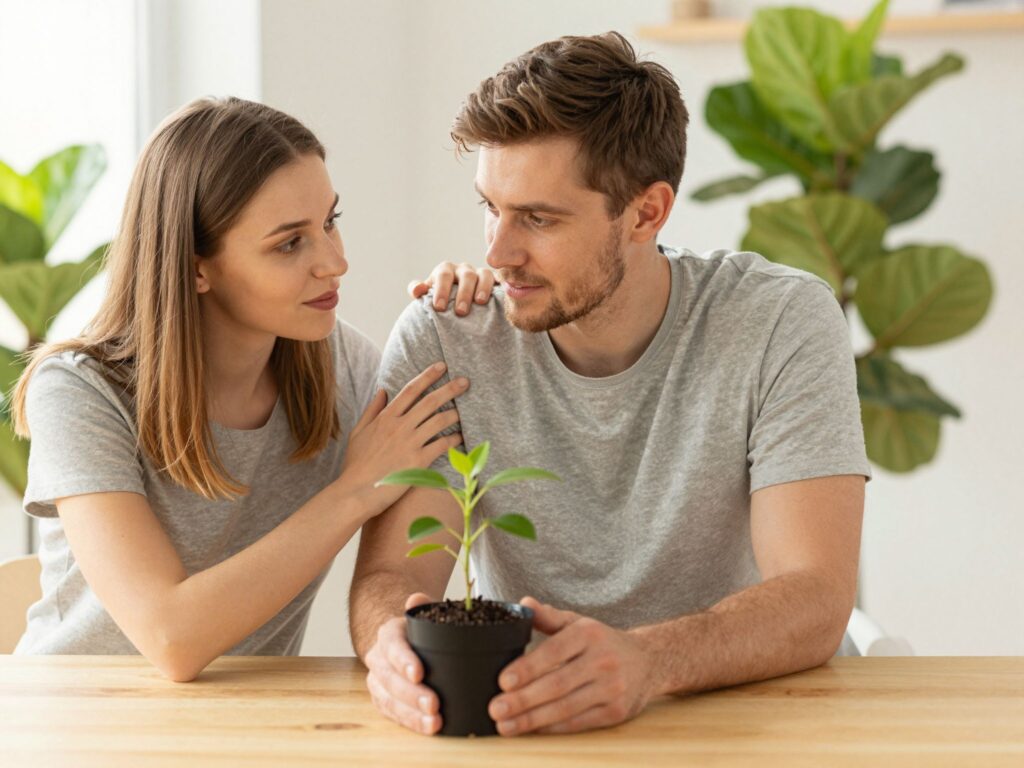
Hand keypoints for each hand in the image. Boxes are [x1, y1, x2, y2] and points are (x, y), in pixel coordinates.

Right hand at [336, 363, 465, 516]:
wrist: (356, 492)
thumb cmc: (356, 464)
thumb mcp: (359, 432)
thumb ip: (372, 410)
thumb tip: (383, 390)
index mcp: (386, 417)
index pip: (411, 390)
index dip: (428, 375)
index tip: (442, 366)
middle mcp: (400, 426)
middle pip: (430, 401)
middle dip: (450, 388)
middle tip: (466, 381)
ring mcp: (410, 443)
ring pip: (440, 420)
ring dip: (456, 413)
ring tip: (466, 409)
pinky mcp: (418, 461)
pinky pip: (442, 445)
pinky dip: (455, 439)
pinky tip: (462, 437)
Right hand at [365, 593, 441, 734]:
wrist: (402, 642)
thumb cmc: (419, 632)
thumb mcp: (422, 616)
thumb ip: (422, 606)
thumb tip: (417, 597)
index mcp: (388, 634)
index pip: (392, 646)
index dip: (404, 660)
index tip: (419, 673)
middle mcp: (378, 658)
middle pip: (390, 679)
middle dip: (412, 695)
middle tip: (434, 705)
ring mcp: (377, 681)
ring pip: (389, 700)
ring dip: (411, 714)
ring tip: (434, 723)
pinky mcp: (382, 700)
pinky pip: (393, 714)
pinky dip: (410, 722)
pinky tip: (428, 728)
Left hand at [408, 262, 496, 315]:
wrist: (455, 304)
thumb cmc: (439, 299)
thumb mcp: (426, 294)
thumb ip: (418, 290)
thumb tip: (417, 290)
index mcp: (446, 271)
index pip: (443, 276)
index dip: (441, 290)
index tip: (439, 308)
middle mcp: (464, 270)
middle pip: (466, 275)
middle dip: (463, 293)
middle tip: (460, 311)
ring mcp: (481, 275)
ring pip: (485, 275)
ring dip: (483, 288)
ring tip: (480, 303)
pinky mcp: (495, 283)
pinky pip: (501, 281)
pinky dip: (502, 286)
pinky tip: (503, 297)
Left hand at [488, 597, 657, 735]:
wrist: (648, 661)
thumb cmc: (602, 642)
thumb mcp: (578, 623)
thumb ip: (549, 616)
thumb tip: (524, 604)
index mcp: (589, 634)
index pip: (555, 651)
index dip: (528, 667)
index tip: (503, 681)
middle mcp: (603, 660)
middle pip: (558, 684)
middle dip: (524, 699)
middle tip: (496, 708)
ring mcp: (612, 688)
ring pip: (566, 707)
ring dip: (533, 719)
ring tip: (505, 725)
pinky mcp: (616, 712)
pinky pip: (578, 722)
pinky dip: (552, 727)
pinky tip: (531, 729)